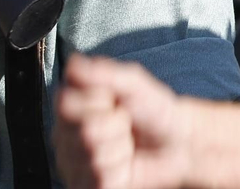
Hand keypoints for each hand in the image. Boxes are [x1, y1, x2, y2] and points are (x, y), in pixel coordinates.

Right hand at [54, 55, 192, 188]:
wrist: (177, 141)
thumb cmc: (151, 109)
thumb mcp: (133, 83)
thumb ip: (104, 73)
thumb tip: (74, 64)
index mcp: (70, 106)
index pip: (67, 102)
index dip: (100, 100)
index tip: (114, 100)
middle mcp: (63, 136)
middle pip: (85, 131)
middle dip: (116, 125)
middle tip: (125, 123)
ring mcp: (71, 164)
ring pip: (94, 156)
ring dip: (121, 148)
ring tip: (126, 144)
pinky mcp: (85, 186)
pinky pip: (100, 178)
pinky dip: (121, 170)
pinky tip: (124, 165)